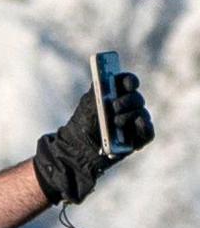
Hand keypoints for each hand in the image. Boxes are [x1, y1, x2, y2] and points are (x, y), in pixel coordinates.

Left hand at [33, 72, 153, 204]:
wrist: (79, 149)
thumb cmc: (83, 124)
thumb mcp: (87, 104)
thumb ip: (97, 90)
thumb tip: (105, 78)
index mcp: (117, 95)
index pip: (129, 83)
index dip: (131, 81)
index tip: (129, 84)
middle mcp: (129, 107)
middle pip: (137, 99)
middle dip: (128, 101)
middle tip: (115, 106)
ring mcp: (134, 123)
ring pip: (142, 115)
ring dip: (130, 116)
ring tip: (116, 121)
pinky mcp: (137, 139)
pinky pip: (148, 133)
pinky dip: (144, 129)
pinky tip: (137, 124)